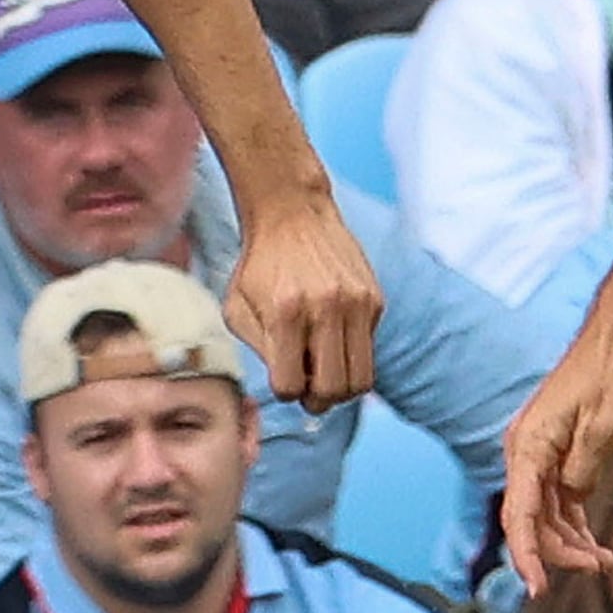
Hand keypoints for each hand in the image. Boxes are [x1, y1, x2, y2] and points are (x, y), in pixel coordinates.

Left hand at [224, 192, 378, 412]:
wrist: (292, 213)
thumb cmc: (260, 264)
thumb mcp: (238, 308)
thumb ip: (259, 350)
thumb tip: (290, 387)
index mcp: (286, 315)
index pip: (292, 387)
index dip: (287, 391)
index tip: (284, 378)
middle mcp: (326, 309)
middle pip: (334, 391)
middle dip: (319, 399)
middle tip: (310, 388)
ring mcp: (356, 304)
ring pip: (362, 379)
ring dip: (342, 386)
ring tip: (325, 371)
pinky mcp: (374, 299)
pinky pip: (369, 349)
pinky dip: (352, 353)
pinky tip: (333, 333)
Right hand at [499, 319, 612, 593]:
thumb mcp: (607, 427)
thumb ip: (583, 470)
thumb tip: (571, 497)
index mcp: (530, 446)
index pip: (520, 514)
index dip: (527, 555)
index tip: (538, 588)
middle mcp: (527, 453)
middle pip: (530, 521)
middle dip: (558, 552)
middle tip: (598, 567)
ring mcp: (541, 454)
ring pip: (545, 516)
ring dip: (569, 543)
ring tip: (603, 562)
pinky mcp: (557, 455)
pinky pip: (557, 502)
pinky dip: (573, 525)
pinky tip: (594, 543)